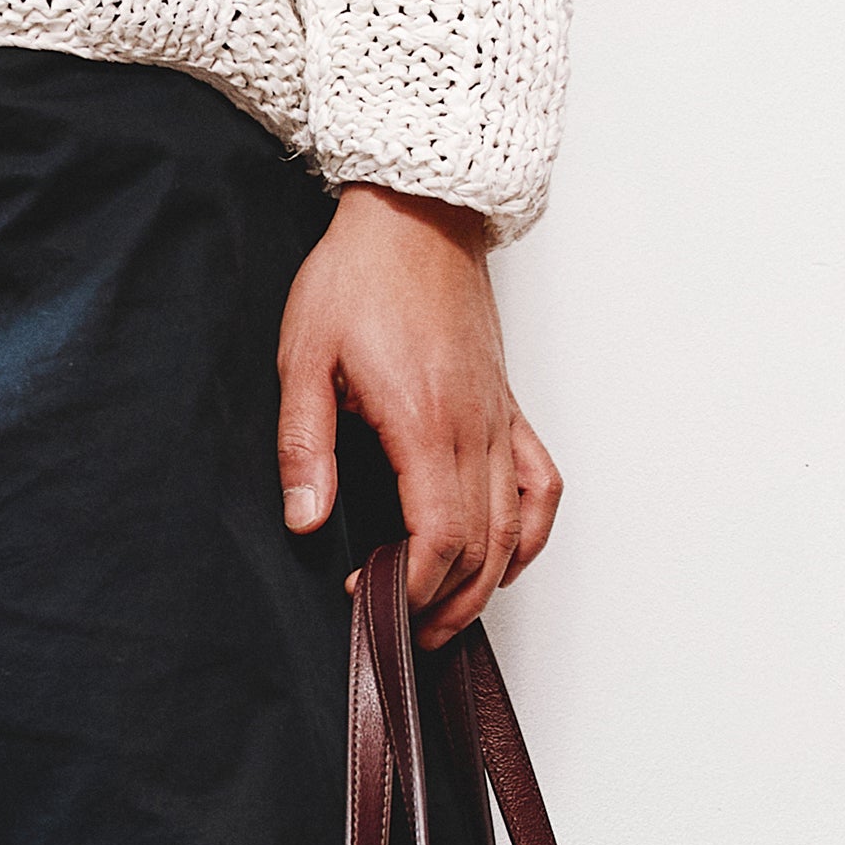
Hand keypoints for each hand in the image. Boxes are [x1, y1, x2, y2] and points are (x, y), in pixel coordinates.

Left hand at [276, 185, 561, 644]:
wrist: (415, 213)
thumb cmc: (359, 275)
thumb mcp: (305, 357)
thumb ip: (304, 446)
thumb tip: (306, 519)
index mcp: (425, 423)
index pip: (440, 537)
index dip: (413, 586)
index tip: (371, 600)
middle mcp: (474, 428)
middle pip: (483, 548)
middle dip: (448, 604)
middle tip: (405, 631)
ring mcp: (499, 418)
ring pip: (516, 526)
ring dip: (489, 582)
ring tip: (449, 612)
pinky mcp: (507, 405)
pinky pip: (540, 482)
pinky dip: (531, 531)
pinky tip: (508, 554)